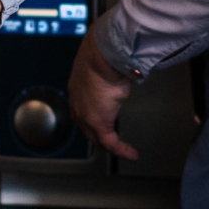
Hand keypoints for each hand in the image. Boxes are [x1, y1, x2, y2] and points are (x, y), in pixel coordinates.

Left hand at [68, 39, 139, 160]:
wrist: (102, 56)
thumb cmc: (105, 54)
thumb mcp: (104, 65)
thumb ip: (110, 72)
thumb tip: (122, 69)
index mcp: (77, 88)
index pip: (82, 110)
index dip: (91, 119)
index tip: (103, 122)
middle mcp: (77, 103)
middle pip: (87, 127)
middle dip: (99, 136)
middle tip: (113, 142)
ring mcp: (85, 114)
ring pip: (97, 136)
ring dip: (110, 143)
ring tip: (122, 149)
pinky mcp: (98, 122)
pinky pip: (110, 142)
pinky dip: (122, 149)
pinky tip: (131, 154)